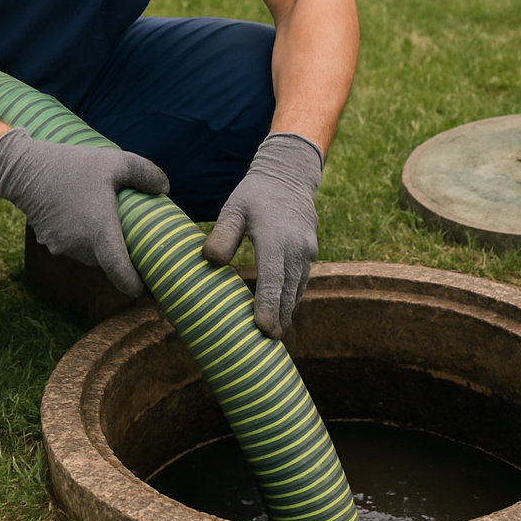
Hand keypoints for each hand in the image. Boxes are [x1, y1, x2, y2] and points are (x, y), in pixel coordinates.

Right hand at [0, 128, 168, 295]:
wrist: (24, 168)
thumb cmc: (73, 165)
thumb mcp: (115, 162)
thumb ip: (145, 174)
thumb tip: (165, 188)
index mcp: (100, 234)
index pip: (120, 274)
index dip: (134, 285)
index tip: (144, 287)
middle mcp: (81, 247)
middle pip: (106, 260)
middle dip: (117, 251)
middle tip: (128, 229)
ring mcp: (62, 247)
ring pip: (89, 253)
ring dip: (97, 242)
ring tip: (103, 215)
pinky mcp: (48, 241)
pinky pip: (71, 244)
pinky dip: (79, 234)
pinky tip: (80, 210)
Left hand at [202, 133, 322, 338]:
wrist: (288, 175)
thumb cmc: (255, 194)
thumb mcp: (234, 208)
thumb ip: (222, 234)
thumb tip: (210, 260)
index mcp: (274, 237)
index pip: (273, 278)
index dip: (268, 306)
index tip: (263, 330)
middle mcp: (295, 247)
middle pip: (287, 291)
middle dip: (278, 319)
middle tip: (266, 345)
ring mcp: (307, 251)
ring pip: (297, 289)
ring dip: (286, 312)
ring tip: (272, 337)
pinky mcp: (310, 253)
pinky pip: (301, 282)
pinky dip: (292, 299)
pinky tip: (281, 315)